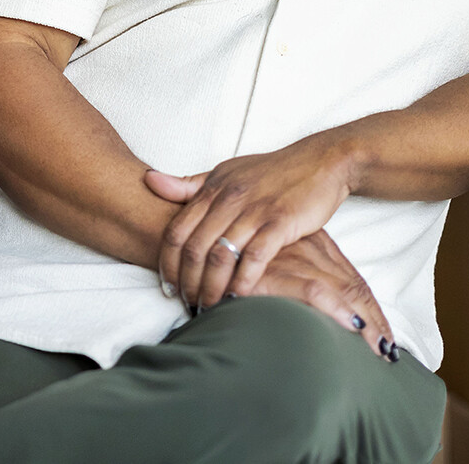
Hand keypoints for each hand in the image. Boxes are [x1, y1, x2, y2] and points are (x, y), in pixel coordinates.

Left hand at [147, 133, 353, 311]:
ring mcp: (254, 210)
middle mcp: (229, 198)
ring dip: (211, 287)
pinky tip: (238, 298)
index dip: (167, 262)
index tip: (168, 286)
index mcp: (213, 188)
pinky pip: (255, 257)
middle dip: (187, 281)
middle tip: (186, 303)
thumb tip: (148, 180)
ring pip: (220, 255)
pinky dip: (243, 281)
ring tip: (208, 307)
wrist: (319, 161)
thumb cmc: (271, 171)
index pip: (176, 230)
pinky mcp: (281, 222)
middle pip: (194, 248)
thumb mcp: (226, 173)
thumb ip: (189, 185)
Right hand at [238, 231, 397, 360]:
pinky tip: (352, 328)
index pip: (350, 279)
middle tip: (389, 351)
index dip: (371, 309)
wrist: (187, 231)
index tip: (385, 337)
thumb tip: (309, 312)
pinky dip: (335, 309)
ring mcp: (292, 257)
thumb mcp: (267, 263)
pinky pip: (313, 291)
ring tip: (379, 350)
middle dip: (375, 320)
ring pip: (343, 289)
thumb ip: (290, 279)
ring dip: (365, 321)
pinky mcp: (274, 269)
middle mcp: (307, 249)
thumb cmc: (225, 251)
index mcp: (311, 244)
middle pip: (354, 286)